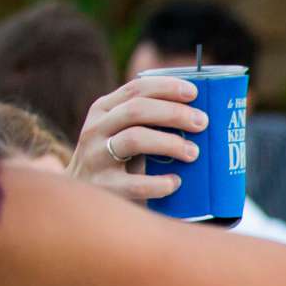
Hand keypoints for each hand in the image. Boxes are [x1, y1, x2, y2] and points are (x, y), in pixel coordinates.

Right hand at [72, 76, 205, 202]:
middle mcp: (96, 128)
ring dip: (170, 143)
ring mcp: (95, 156)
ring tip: (193, 153)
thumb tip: (198, 116)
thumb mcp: (123, 133)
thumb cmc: (116, 161)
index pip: (135, 89)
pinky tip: (175, 183)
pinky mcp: (103, 186)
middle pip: (136, 110)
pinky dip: (159, 183)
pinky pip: (135, 183)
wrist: (83, 198)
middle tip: (202, 123)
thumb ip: (148, 122)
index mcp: (104, 109)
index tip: (194, 93)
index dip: (166, 87)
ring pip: (134, 139)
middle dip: (173, 113)